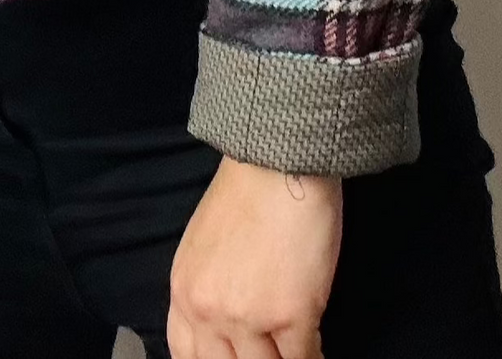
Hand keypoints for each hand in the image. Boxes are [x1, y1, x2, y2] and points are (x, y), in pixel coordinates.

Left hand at [168, 154, 341, 358]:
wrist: (278, 162)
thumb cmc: (246, 192)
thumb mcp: (204, 246)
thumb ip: (208, 289)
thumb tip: (227, 326)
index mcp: (185, 292)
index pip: (185, 355)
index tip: (232, 357)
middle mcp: (208, 312)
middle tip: (267, 349)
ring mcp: (249, 317)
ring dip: (281, 358)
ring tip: (293, 347)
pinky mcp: (291, 314)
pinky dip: (312, 357)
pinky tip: (317, 346)